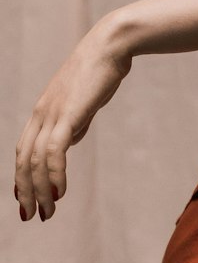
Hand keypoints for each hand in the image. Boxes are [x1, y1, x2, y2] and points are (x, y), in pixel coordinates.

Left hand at [14, 15, 132, 222]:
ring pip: (37, 160)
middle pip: (24, 160)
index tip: (26, 199)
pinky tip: (60, 191)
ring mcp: (52, 113)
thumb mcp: (83, 102)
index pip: (23, 151)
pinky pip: (55, 150)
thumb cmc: (101, 71)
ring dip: (40, 189)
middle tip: (32, 216)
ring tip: (48, 211)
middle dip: (25, 191)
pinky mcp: (68, 113)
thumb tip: (71, 139)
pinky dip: (54, 173)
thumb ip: (74, 121)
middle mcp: (41, 114)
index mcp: (42, 111)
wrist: (110, 46)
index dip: (22, 177)